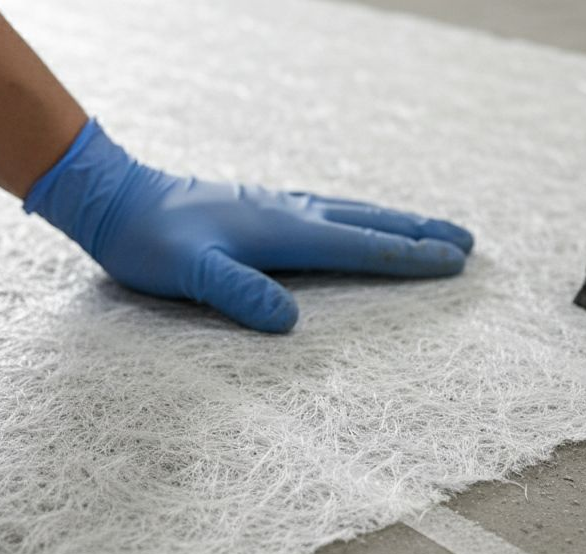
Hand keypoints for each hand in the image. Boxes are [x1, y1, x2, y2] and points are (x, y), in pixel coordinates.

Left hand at [25, 120, 474, 331]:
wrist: (117, 199)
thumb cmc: (149, 242)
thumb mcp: (189, 274)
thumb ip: (237, 293)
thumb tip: (290, 321)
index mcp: (282, 230)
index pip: (360, 245)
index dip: (409, 255)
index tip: (454, 261)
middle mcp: (288, 212)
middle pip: (369, 220)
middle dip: (420, 232)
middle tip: (468, 242)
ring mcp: (277, 205)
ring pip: (352, 212)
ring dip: (396, 221)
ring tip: (431, 229)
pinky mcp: (262, 207)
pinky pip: (330, 212)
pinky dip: (360, 218)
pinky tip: (358, 223)